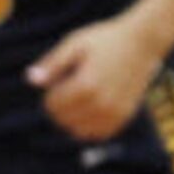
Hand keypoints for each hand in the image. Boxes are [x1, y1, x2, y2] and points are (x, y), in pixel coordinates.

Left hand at [27, 16, 165, 140]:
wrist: (142, 42)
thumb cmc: (106, 39)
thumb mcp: (75, 44)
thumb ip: (52, 64)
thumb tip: (30, 80)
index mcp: (86, 85)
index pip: (52, 106)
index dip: (50, 94)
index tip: (59, 80)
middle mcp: (101, 103)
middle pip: (64, 120)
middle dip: (60, 108)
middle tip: (68, 88)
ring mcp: (115, 112)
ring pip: (80, 132)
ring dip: (73, 120)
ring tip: (79, 99)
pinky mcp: (125, 116)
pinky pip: (99, 134)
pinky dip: (90, 127)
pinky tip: (91, 109)